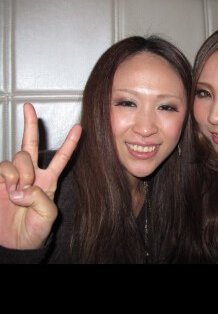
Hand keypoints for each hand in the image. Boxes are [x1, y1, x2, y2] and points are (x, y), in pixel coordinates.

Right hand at [0, 103, 80, 248]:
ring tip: (19, 191)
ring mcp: (14, 175)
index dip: (70, 143)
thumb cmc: (34, 230)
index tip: (79, 127)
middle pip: (31, 144)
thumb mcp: (48, 216)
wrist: (14, 242)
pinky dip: (7, 177)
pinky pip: (3, 168)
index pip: (61, 157)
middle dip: (30, 124)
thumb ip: (41, 198)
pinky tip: (9, 190)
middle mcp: (32, 173)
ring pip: (19, 157)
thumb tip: (24, 185)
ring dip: (21, 171)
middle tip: (28, 107)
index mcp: (49, 180)